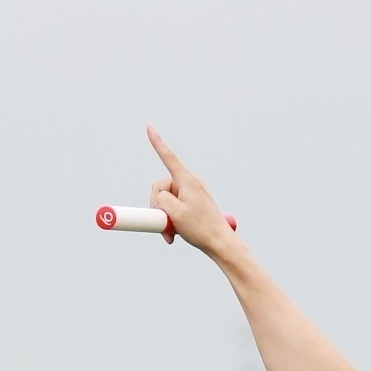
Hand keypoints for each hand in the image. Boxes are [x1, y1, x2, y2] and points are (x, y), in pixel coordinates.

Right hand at [147, 129, 238, 259]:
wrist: (221, 243)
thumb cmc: (200, 229)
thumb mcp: (174, 214)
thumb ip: (161, 199)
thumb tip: (161, 198)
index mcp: (188, 181)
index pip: (168, 157)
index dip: (157, 142)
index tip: (149, 127)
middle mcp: (191, 183)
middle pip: (162, 187)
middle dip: (158, 207)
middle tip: (164, 226)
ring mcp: (194, 192)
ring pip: (167, 200)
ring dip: (165, 217)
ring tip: (172, 233)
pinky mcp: (195, 202)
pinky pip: (176, 207)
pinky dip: (172, 220)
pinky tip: (176, 233)